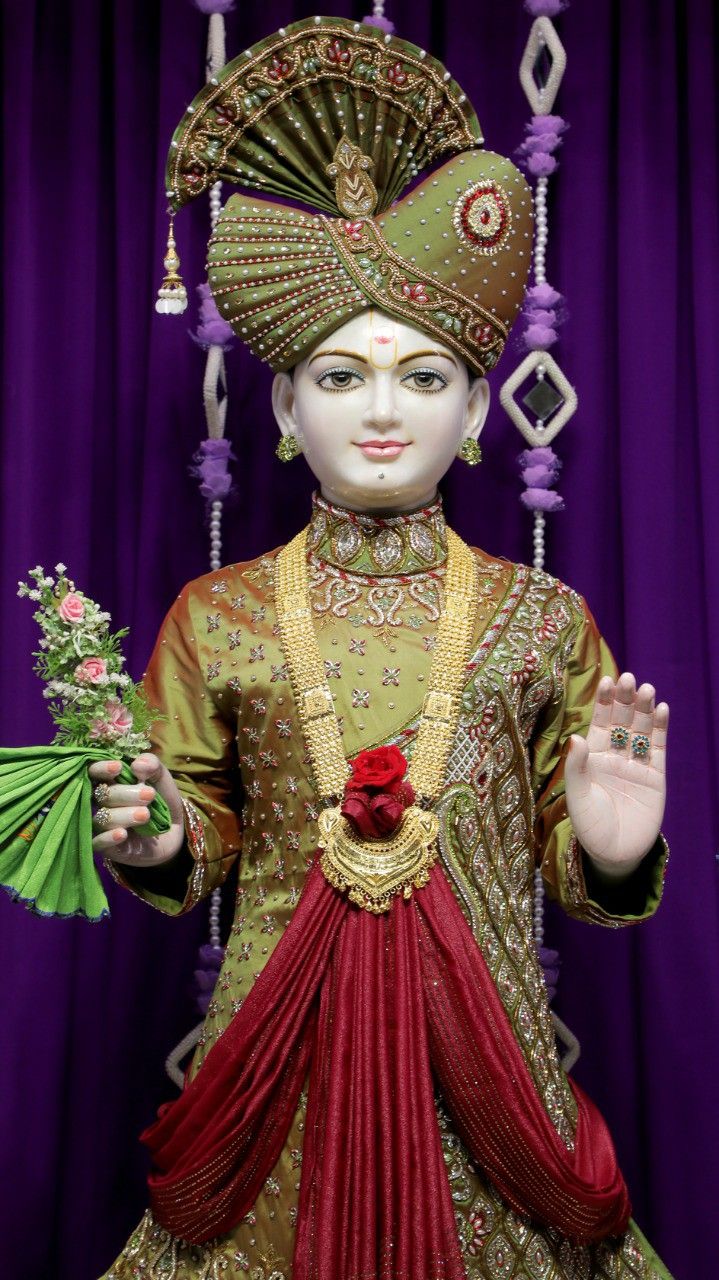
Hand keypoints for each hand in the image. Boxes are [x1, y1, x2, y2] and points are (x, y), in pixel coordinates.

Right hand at [89, 752, 184, 866]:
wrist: (174, 831)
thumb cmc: (162, 800)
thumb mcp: (161, 778)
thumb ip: (152, 765)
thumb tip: (137, 764)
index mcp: (109, 782)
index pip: (93, 772)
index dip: (101, 768)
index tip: (118, 767)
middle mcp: (101, 802)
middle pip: (101, 795)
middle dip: (125, 794)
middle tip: (149, 795)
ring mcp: (101, 825)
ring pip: (102, 818)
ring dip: (124, 815)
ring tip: (146, 814)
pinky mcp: (106, 847)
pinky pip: (97, 843)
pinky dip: (108, 837)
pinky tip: (122, 834)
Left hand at [564, 673, 667, 880]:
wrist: (616, 854)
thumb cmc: (590, 828)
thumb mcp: (578, 798)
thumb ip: (577, 769)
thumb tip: (576, 737)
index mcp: (592, 758)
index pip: (599, 723)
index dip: (603, 702)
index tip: (605, 680)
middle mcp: (614, 757)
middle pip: (621, 721)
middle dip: (624, 699)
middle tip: (628, 678)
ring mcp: (636, 765)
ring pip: (641, 730)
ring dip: (644, 709)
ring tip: (646, 689)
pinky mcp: (656, 777)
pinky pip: (658, 748)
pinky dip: (660, 729)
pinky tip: (662, 709)